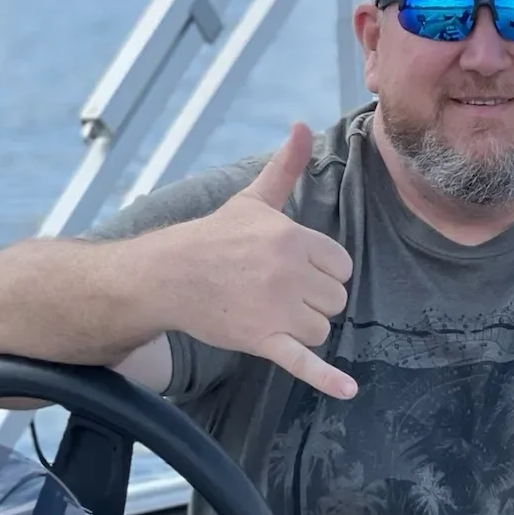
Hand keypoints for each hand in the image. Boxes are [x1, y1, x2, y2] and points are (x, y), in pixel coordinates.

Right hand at [162, 123, 357, 399]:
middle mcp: (289, 271)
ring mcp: (276, 307)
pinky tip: (348, 390)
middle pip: (336, 300)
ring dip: (300, 328)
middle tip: (272, 291)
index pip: (342, 268)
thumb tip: (302, 125)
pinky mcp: (262, 339)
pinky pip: (303, 361)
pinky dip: (327, 379)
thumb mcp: (253, 200)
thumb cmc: (213, 237)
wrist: (165, 275)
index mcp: (294, 238)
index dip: (320, 272)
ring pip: (321, 329)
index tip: (289, 270)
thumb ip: (285, 167)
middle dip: (311, 300)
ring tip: (266, 311)